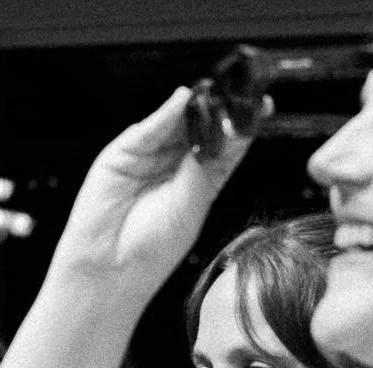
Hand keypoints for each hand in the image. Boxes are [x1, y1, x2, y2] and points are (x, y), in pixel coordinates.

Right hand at [54, 87, 258, 288]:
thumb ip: (207, 164)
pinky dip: (164, 114)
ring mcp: (147, 159)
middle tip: (238, 91)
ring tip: (215, 92)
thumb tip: (226, 128)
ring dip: (194, 108)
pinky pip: (147, 130)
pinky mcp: (121, 155)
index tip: (262, 106)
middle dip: (218, 110)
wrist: (110, 270)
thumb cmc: (153, 249)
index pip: (223, 148)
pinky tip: (181, 102)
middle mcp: (173, 167)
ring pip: (174, 125)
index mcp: (198, 182)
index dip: (241, 127)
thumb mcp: (192, 204)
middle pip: (199, 129)